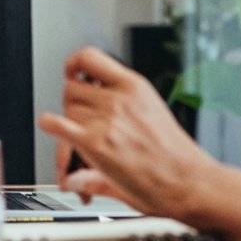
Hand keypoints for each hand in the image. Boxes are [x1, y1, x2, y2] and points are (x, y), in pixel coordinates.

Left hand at [35, 46, 217, 220]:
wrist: (190, 183)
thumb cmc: (179, 157)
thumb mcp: (153, 111)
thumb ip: (123, 104)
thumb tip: (96, 100)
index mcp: (135, 86)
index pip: (90, 57)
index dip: (73, 64)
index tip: (71, 71)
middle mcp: (118, 98)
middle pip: (71, 88)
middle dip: (73, 102)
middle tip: (81, 119)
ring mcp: (106, 119)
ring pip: (65, 108)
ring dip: (67, 122)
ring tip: (79, 141)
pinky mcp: (94, 143)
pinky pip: (55, 124)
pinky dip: (50, 128)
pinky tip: (56, 133)